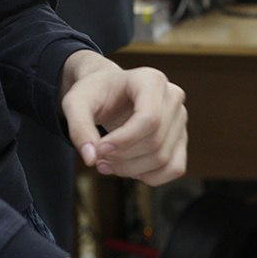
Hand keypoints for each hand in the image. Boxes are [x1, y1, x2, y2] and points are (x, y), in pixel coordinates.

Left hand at [60, 50, 186, 185]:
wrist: (109, 92)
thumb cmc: (95, 93)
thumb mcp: (75, 102)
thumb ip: (78, 127)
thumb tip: (91, 158)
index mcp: (151, 80)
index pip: (149, 119)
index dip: (124, 141)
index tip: (99, 149)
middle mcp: (172, 97)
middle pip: (155, 142)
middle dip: (123, 158)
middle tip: (98, 157)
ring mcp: (180, 118)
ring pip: (163, 158)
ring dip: (132, 170)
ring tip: (107, 164)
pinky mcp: (181, 137)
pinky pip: (175, 168)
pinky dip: (150, 177)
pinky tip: (129, 169)